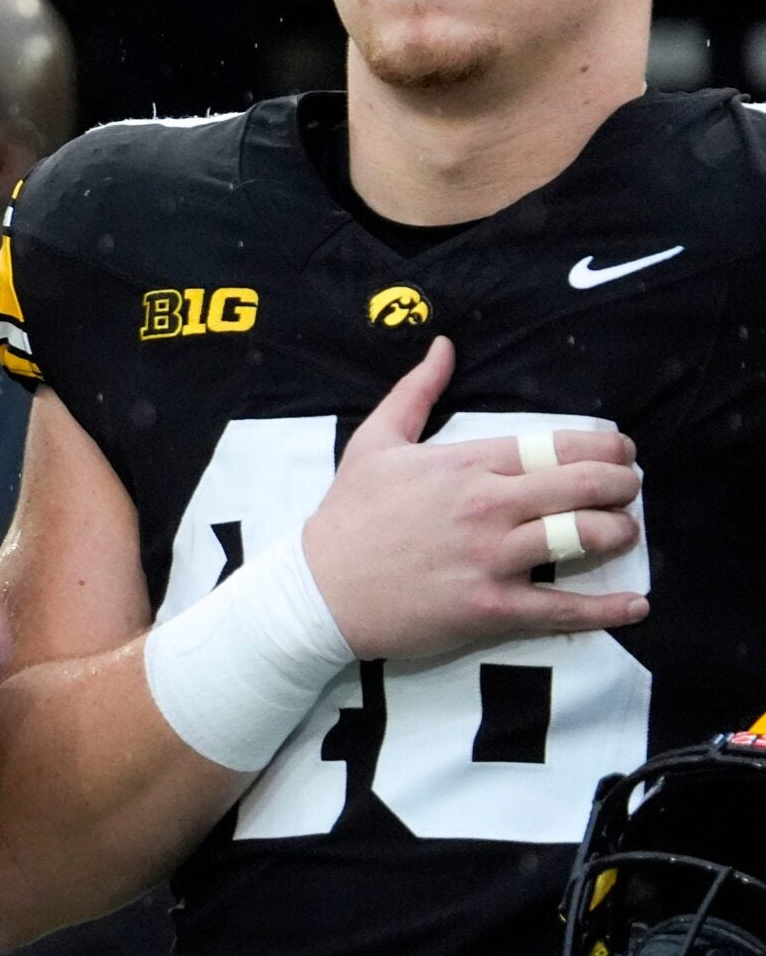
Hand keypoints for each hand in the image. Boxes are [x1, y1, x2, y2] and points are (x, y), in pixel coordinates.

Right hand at [302, 337, 646, 659]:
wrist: (319, 589)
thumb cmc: (348, 516)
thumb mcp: (374, 443)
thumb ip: (415, 392)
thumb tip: (443, 345)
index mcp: (464, 464)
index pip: (555, 446)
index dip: (604, 447)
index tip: (622, 452)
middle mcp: (486, 507)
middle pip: (584, 486)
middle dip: (623, 485)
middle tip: (630, 489)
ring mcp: (492, 559)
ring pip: (585, 538)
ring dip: (621, 533)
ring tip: (626, 531)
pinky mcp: (493, 609)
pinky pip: (565, 608)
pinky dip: (609, 608)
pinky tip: (635, 604)